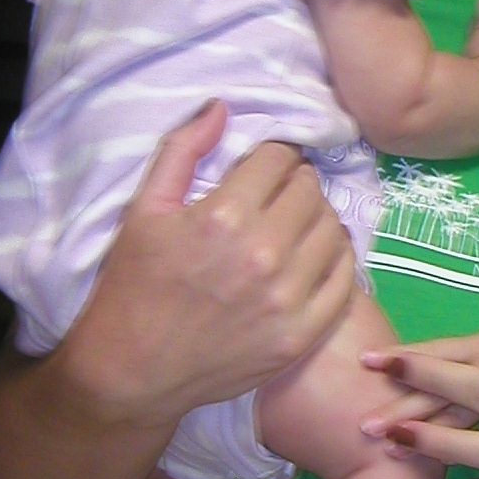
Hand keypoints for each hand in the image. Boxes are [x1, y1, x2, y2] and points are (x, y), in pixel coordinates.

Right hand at [60, 103, 356, 430]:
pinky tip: (317, 257)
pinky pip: (346, 280)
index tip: (264, 168)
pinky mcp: (302, 335)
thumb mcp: (143, 210)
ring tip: (296, 225)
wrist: (132, 372)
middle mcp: (263, 254)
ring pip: (334, 229)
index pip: (280, 159)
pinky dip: (338, 260)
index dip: (273, 157)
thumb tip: (221, 106)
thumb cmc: (133, 286)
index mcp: (223, 216)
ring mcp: (288, 299)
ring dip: (319, 219)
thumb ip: (181, 151)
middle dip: (296, 184)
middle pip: (311, 190)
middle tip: (279, 196)